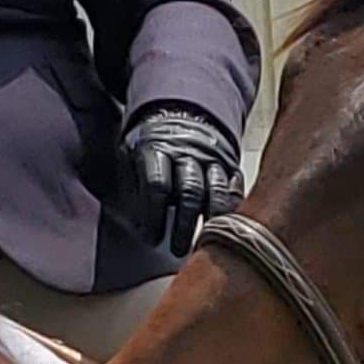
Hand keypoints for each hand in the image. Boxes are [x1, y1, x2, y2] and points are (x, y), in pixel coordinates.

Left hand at [122, 105, 242, 254]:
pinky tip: (226, 226)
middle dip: (184, 225)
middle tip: (178, 249)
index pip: (157, 185)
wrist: (180, 113)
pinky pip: (235, 187)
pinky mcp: (229, 164)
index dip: (154, 215)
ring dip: (210, 221)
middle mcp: (187, 152)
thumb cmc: (150, 147)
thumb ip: (128, 186)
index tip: (152, 239)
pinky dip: (232, 208)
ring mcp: (211, 158)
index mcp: (156, 149)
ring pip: (217, 191)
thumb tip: (132, 225)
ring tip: (204, 244)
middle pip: (189, 191)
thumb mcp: (128, 156)